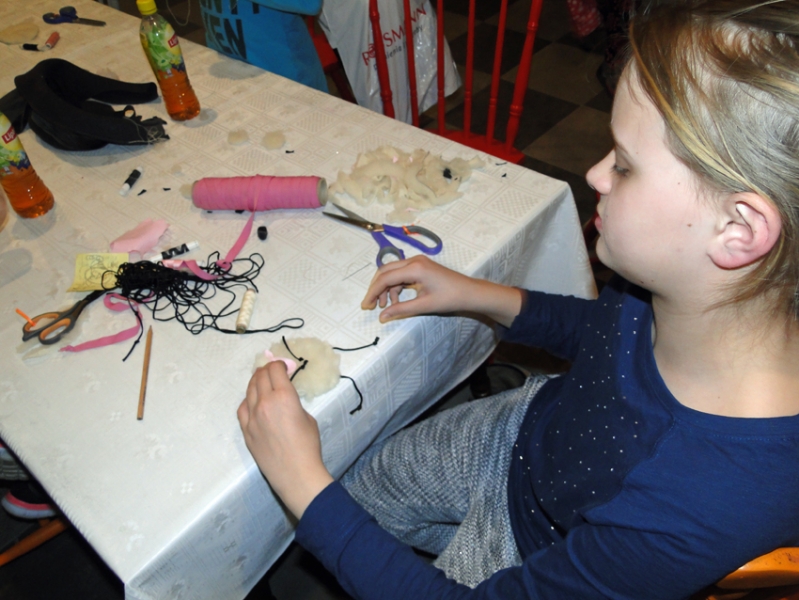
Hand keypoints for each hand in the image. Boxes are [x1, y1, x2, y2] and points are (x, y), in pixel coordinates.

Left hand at [238, 361, 333, 518]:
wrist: (296, 473)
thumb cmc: (308, 445)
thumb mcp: (307, 417)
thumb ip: (293, 402)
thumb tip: (285, 398)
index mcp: (283, 396)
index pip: (275, 369)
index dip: (279, 364)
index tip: (284, 367)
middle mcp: (264, 403)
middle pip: (259, 376)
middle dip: (267, 370)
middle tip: (273, 372)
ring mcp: (252, 417)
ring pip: (249, 390)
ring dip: (256, 382)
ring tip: (262, 382)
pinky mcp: (246, 431)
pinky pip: (242, 408)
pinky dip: (248, 401)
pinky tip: (253, 402)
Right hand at [361, 256, 522, 326]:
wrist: (470, 292)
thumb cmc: (450, 298)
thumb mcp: (424, 306)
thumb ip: (401, 309)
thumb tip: (382, 317)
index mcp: (415, 268)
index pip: (385, 278)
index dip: (373, 292)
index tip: (366, 306)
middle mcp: (414, 261)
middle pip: (385, 271)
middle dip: (376, 288)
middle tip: (370, 305)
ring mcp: (417, 262)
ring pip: (392, 273)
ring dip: (385, 288)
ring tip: (384, 306)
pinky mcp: (420, 267)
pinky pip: (401, 274)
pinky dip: (395, 287)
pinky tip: (395, 300)